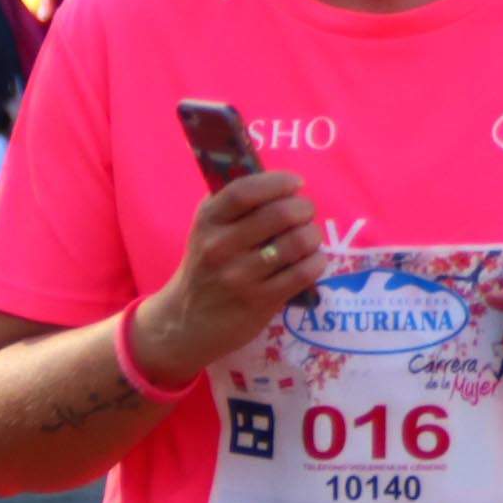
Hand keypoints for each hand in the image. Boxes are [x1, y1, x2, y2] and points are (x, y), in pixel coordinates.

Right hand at [133, 170, 329, 381]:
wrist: (186, 322)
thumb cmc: (207, 266)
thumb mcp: (207, 230)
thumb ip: (234, 205)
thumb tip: (278, 180)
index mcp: (207, 221)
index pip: (245, 191)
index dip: (278, 182)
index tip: (295, 183)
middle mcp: (220, 246)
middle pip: (281, 213)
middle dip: (304, 208)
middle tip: (305, 213)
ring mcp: (240, 275)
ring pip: (299, 241)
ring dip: (313, 235)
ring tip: (307, 238)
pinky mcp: (260, 300)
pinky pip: (305, 271)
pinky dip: (316, 261)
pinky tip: (310, 260)